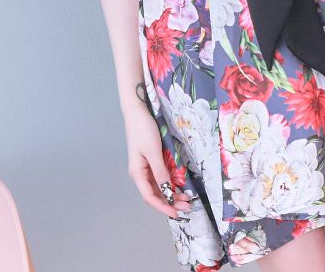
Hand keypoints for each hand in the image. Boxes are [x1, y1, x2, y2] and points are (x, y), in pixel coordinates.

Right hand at [124, 104, 192, 219]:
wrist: (138, 110)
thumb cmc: (143, 130)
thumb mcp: (154, 152)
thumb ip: (161, 172)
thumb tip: (168, 191)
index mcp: (137, 173)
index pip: (150, 197)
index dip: (163, 207)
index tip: (176, 214)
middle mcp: (140, 173)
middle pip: (155, 193)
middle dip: (170, 201)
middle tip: (187, 206)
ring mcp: (145, 166)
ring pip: (158, 186)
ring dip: (171, 193)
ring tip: (186, 198)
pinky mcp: (151, 159)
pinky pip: (160, 176)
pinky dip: (169, 183)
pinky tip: (179, 185)